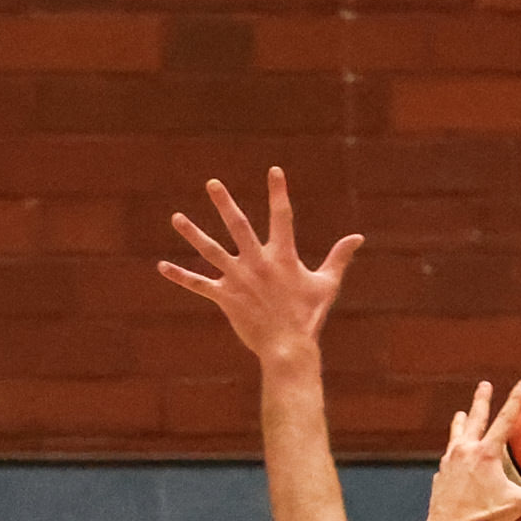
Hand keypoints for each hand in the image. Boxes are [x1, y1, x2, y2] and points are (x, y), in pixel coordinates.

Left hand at [158, 168, 359, 364]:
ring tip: (176, 217)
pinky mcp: (225, 298)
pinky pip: (198, 285)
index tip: (274, 171)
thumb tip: (358, 238)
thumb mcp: (327, 284)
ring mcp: (238, 279)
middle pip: (237, 226)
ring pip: (211, 250)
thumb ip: (339, 257)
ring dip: (192, 233)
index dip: (278, 192)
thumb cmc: (309, 317)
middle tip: (212, 183)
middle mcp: (257, 262)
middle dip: (224, 203)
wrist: (288, 349)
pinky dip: (180, 276)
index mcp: (282, 256)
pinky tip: (162, 266)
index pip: (281, 216)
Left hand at [420, 381, 520, 520]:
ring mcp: (450, 461)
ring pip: (457, 434)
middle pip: (476, 418)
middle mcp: (466, 450)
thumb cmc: (484, 517)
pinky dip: (452, 451)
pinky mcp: (440, 473)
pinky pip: (448, 457)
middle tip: (484, 384)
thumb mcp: (519, 504)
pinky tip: (452, 455)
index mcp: (487, 453)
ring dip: (460, 422)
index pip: (505, 419)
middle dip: (482, 400)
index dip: (516, 400)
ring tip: (460, 413)